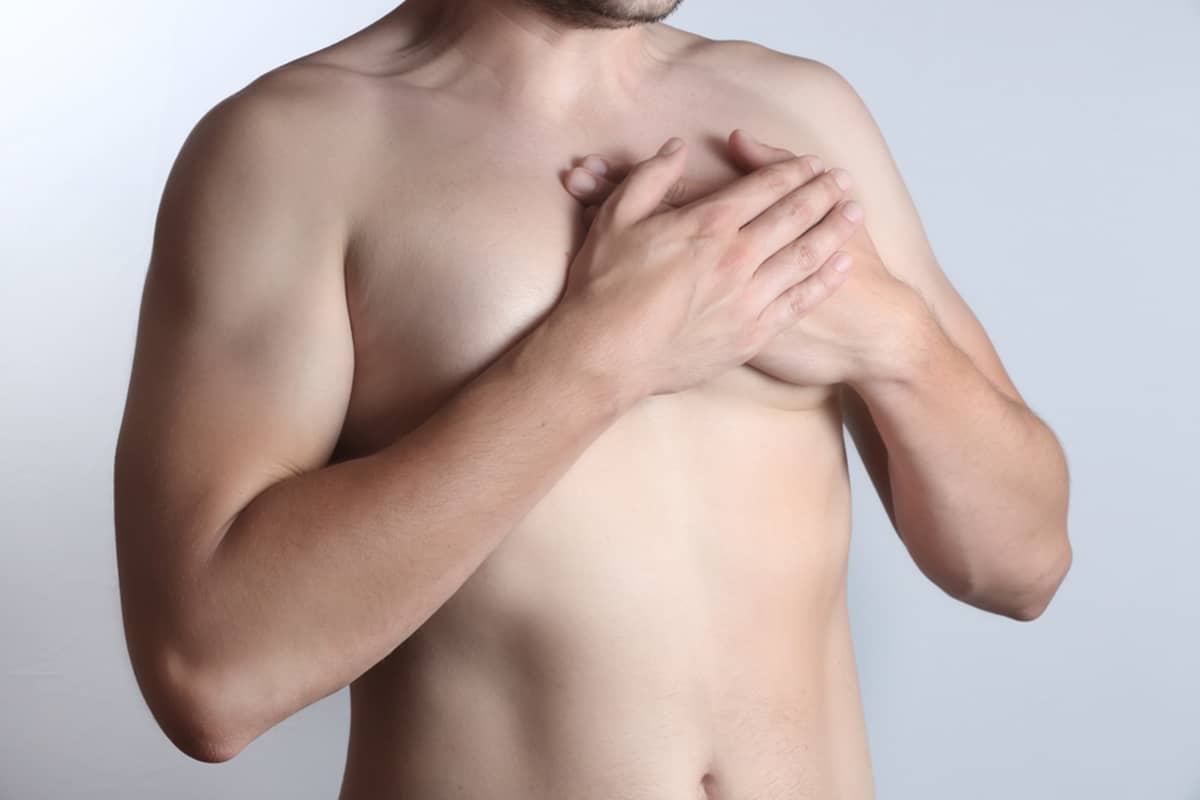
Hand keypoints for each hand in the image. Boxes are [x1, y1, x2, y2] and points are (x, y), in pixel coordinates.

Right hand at [561, 129, 926, 388]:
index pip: (764, 187)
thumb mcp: (616, 218)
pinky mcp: (750, 335)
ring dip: (835, 230)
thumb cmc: (603, 288)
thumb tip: (676, 147)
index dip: (792, 170)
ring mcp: (747, 299)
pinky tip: (841, 265)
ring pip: (805, 256)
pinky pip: (799, 301)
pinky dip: (824, 280)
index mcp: (707, 225)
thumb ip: (651, 177)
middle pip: (793, 216)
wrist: (605, 357)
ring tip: (855, 212)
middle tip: (843, 179)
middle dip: (822, 193)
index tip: (811, 162)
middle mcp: (736, 258)